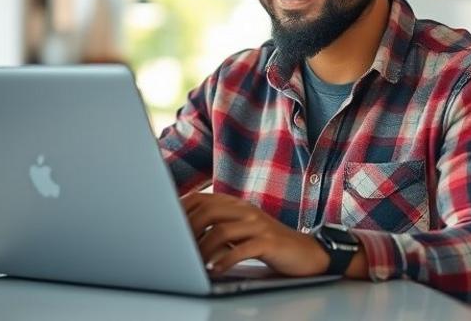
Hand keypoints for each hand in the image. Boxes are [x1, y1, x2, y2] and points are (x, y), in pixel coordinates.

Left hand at [180, 192, 329, 276]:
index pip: (202, 199)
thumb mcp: (241, 230)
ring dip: (203, 249)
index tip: (165, 225)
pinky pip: (242, 249)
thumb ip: (217, 226)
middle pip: (208, 211)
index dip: (181, 210)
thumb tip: (185, 235)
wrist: (305, 252)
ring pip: (221, 230)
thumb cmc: (267, 243)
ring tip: (193, 265)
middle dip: (187, 230)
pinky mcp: (269, 242)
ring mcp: (258, 224)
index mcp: (236, 204)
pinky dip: (225, 260)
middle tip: (176, 249)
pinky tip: (215, 270)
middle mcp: (245, 210)